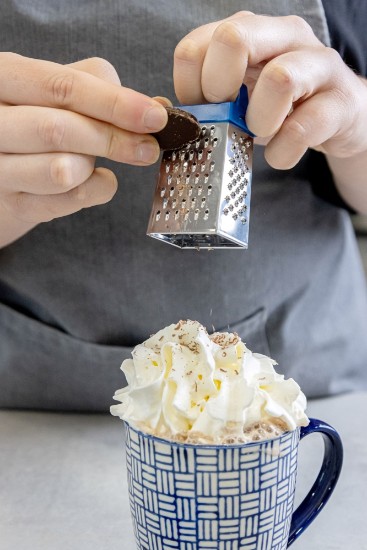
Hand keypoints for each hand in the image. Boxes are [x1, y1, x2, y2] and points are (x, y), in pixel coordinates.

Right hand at [0, 54, 166, 230]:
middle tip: (148, 148)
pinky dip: (95, 191)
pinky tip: (101, 180)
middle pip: (58, 130)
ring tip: (107, 160)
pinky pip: (64, 202)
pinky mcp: (12, 202)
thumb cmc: (37, 116)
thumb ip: (102, 87)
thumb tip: (154, 107)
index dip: (114, 103)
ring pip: (61, 171)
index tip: (155, 117)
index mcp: (4, 77)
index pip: (62, 86)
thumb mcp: (60, 89)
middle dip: (114, 140)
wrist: (4, 161)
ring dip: (96, 166)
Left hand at [173, 11, 366, 169]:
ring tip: (259, 133)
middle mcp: (283, 36)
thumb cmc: (279, 109)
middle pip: (234, 38)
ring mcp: (317, 64)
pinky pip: (303, 128)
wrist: (337, 119)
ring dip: (259, 121)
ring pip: (280, 78)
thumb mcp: (237, 100)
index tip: (204, 112)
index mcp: (249, 33)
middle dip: (218, 89)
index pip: (196, 45)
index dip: (189, 88)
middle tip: (227, 117)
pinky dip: (282, 151)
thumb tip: (162, 114)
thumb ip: (203, 102)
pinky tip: (280, 153)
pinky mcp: (340, 101)